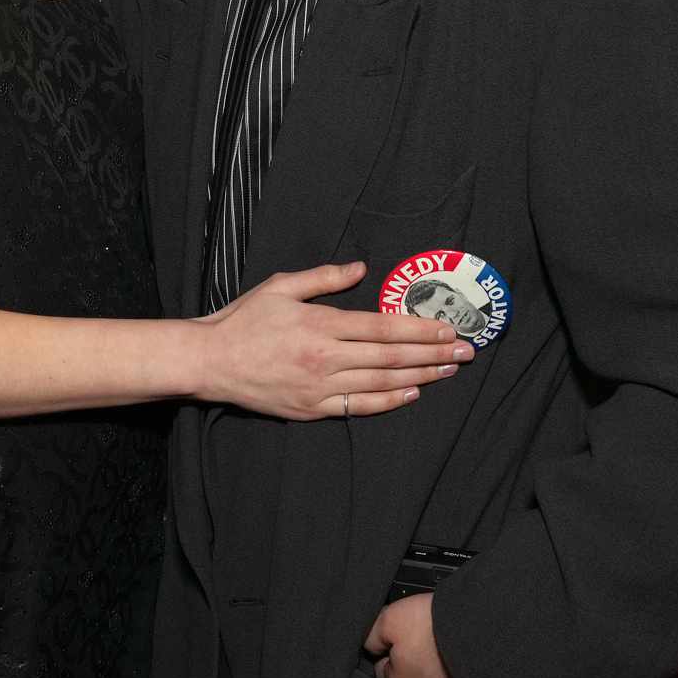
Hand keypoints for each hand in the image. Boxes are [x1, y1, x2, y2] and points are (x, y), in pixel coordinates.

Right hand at [194, 263, 468, 419]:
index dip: (420, 329)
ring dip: (421, 375)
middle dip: (433, 353)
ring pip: (382, 381)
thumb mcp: (280, 287)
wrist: (210, 362)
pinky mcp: (312, 408)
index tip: (449, 328)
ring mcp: (320, 387)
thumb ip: (323, 278)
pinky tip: (412, 392)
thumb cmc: (243, 321)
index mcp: (320, 325)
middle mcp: (325, 358)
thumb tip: (361, 268)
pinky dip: (389, 400)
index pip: (382, 327)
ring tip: (449, 370)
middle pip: (391, 356)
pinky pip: (360, 406)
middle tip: (467, 353)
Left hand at [364, 592, 467, 677]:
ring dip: (437, 675)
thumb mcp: (392, 618)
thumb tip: (370, 644)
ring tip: (444, 650)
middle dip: (413, 665)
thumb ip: (373, 635)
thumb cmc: (438, 625)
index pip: (382, 670)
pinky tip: (461, 662)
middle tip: (426, 640)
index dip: (389, 650)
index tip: (401, 637)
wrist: (485, 630)